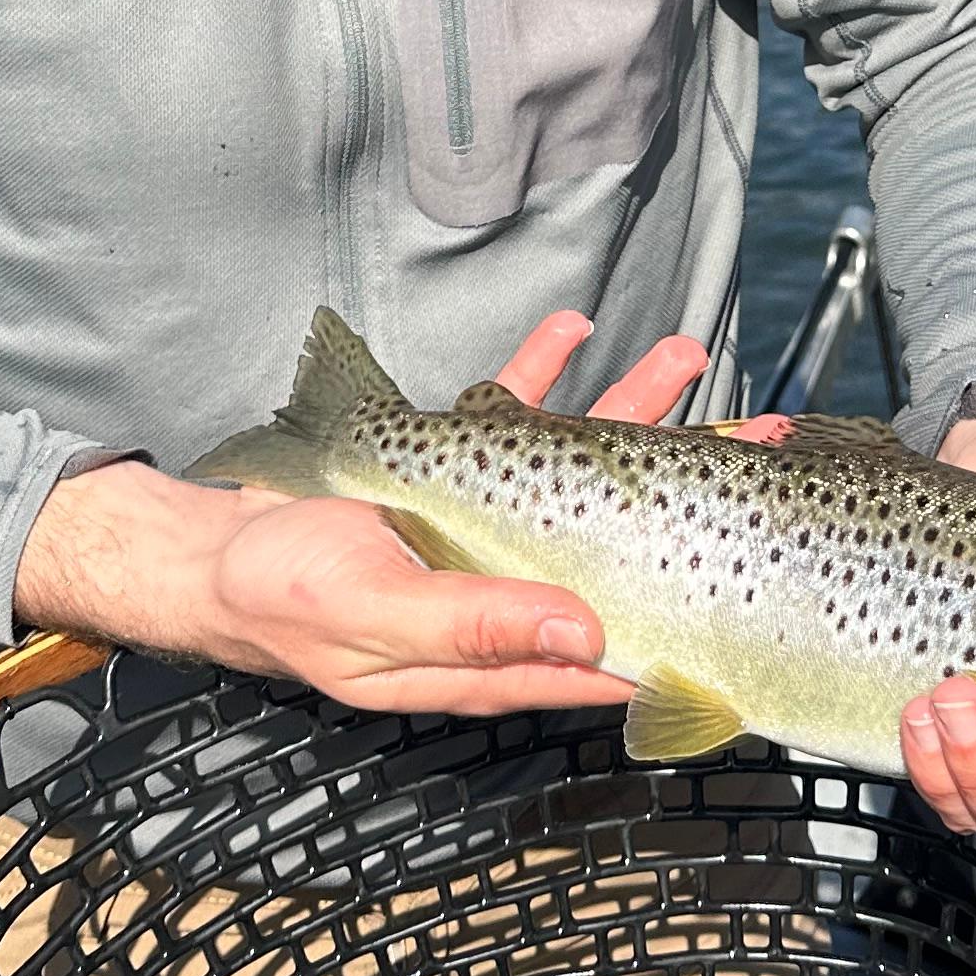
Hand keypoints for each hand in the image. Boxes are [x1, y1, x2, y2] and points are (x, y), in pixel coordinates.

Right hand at [10, 309, 780, 712]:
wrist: (207, 554)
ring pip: (578, 464)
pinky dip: (538, 370)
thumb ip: (478, 630)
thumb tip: (590, 641)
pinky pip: (506, 416)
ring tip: (687, 355)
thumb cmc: (286, 600)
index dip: (694, 612)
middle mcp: (508, 584)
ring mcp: (481, 524)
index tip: (763, 568)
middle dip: (695, 478)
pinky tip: (572, 328)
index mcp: (502, 647)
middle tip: (767, 431)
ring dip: (631, 408)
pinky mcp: (442, 472)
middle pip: (626, 535)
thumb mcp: (377, 623)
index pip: (621, 642)